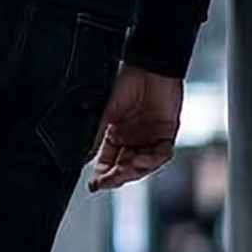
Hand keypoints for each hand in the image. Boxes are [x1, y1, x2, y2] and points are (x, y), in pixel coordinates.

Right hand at [88, 66, 182, 191]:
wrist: (148, 67)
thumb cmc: (125, 82)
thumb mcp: (106, 113)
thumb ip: (97, 137)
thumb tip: (85, 158)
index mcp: (115, 134)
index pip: (108, 162)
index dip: (102, 175)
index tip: (94, 184)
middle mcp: (133, 139)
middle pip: (126, 167)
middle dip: (117, 176)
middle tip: (108, 182)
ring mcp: (150, 137)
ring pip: (144, 164)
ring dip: (135, 170)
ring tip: (124, 170)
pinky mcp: (167, 133)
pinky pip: (162, 153)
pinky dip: (152, 160)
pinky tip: (141, 160)